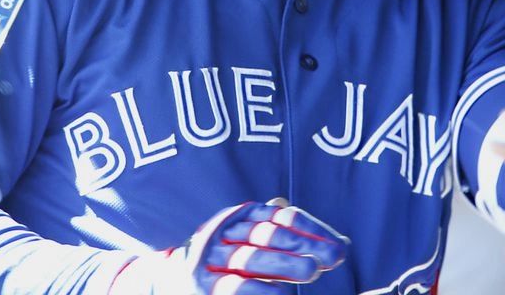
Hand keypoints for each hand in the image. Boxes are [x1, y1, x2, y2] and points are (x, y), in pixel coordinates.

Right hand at [112, 199, 348, 293]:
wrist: (166, 281)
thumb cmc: (222, 261)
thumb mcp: (245, 239)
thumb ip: (280, 234)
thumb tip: (335, 241)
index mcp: (234, 218)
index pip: (276, 218)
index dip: (309, 229)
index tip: (338, 244)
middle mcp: (219, 235)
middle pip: (265, 237)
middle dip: (302, 246)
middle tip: (332, 257)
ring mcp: (207, 263)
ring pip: (250, 261)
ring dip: (283, 267)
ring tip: (311, 271)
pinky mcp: (202, 290)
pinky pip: (235, 289)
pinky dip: (262, 292)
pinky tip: (282, 294)